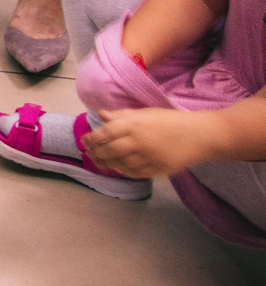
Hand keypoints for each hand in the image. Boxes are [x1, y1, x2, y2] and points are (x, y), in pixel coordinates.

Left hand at [82, 106, 219, 178]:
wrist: (200, 135)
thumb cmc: (172, 120)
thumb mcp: (146, 112)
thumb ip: (122, 115)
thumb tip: (101, 114)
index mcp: (135, 124)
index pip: (106, 133)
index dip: (93, 138)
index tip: (85, 140)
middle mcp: (139, 141)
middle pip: (110, 150)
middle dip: (96, 153)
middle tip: (88, 153)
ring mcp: (148, 157)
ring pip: (120, 163)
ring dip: (107, 163)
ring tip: (98, 162)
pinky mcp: (157, 169)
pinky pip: (135, 172)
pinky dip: (123, 171)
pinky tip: (117, 168)